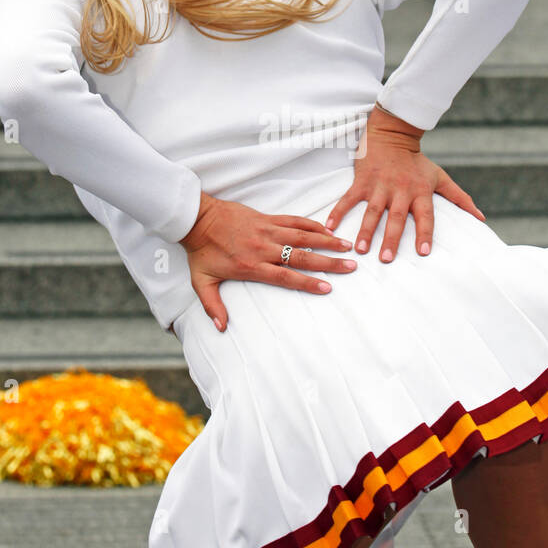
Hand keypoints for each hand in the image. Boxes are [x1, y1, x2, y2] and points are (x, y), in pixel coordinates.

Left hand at [180, 192, 357, 330]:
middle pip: (301, 256)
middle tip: (350, 266)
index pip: (284, 276)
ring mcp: (266, 231)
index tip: (327, 288)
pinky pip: (293, 220)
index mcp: (251, 266)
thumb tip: (221, 328)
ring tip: (347, 246)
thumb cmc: (201, 251)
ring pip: (302, 236)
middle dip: (328, 262)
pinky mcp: (267, 218)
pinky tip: (327, 229)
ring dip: (326, 241)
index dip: (307, 282)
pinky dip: (311, 225)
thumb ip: (212, 306)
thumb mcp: (202, 282)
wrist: (197, 218)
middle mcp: (262, 248)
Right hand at [324, 104, 484, 260]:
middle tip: (386, 259)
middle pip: (397, 218)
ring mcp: (379, 185)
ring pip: (372, 211)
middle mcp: (400, 190)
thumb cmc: (418, 162)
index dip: (425, 233)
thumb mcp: (440, 177)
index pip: (425, 216)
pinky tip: (330, 226)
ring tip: (359, 249)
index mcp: (420, 192)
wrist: (392, 134)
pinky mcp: (361, 181)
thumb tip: (481, 219)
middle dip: (391, 239)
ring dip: (366, 230)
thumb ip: (460, 199)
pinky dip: (339, 212)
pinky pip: (349, 198)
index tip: (424, 253)